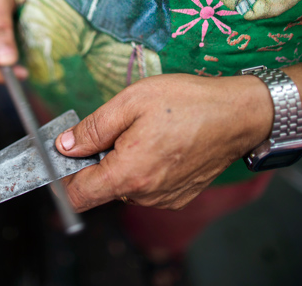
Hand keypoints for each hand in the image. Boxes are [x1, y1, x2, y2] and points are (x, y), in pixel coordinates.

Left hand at [54, 74, 272, 210]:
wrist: (239, 114)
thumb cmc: (187, 103)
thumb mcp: (130, 103)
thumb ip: (93, 129)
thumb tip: (65, 146)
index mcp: (129, 174)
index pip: (79, 196)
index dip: (63, 180)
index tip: (62, 161)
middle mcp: (145, 195)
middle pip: (101, 188)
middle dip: (96, 162)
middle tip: (112, 130)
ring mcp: (164, 198)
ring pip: (123, 186)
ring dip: (121, 163)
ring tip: (142, 133)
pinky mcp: (178, 195)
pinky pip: (145, 186)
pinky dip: (141, 168)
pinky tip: (158, 144)